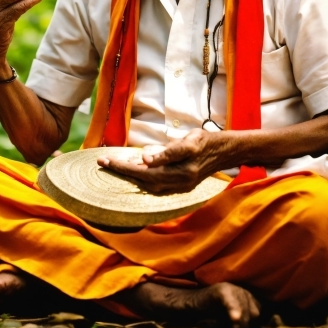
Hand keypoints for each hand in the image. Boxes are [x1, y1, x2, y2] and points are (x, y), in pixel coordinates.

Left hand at [98, 129, 237, 193]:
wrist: (224, 153)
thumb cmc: (206, 141)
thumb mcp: (190, 139)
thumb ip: (169, 150)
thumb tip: (146, 158)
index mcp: (184, 167)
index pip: (151, 167)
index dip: (128, 166)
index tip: (111, 161)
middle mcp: (181, 180)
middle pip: (145, 179)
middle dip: (122, 171)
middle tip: (103, 162)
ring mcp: (180, 187)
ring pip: (148, 186)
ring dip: (129, 177)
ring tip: (112, 166)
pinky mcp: (180, 188)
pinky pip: (155, 187)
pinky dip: (141, 181)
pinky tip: (131, 173)